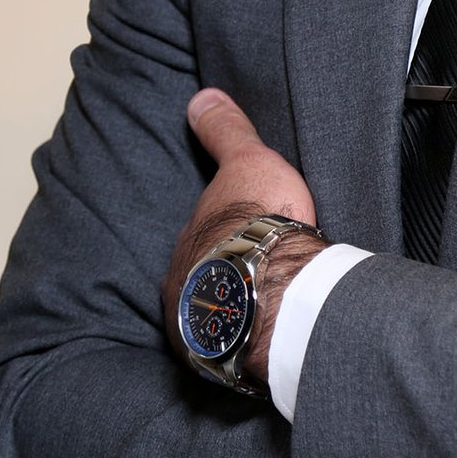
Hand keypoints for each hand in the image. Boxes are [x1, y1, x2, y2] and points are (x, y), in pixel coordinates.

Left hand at [160, 88, 326, 385]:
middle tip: (256, 270)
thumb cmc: (259, 220)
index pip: (198, 240)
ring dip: (237, 310)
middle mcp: (181, 293)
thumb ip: (225, 132)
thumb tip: (201, 98)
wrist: (276, 285)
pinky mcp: (228, 359)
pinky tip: (272, 335)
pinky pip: (236, 347)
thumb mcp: (246, 160)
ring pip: (215, 316)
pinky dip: (252, 339)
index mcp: (183, 249)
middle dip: (223, 275)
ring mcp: (201, 330)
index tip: (244, 235)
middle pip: (201, 281)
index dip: (221, 235)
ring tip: (267, 306)